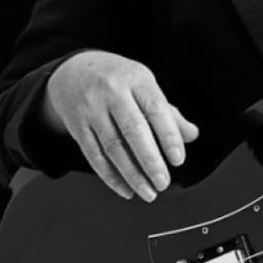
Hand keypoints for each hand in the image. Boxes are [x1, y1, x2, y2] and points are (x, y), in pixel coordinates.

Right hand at [44, 51, 199, 202]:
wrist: (71, 71)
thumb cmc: (115, 78)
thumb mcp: (143, 84)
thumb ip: (168, 111)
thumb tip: (190, 134)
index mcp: (135, 79)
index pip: (155, 109)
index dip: (168, 136)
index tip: (178, 159)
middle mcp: (112, 92)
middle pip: (132, 130)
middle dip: (150, 161)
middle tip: (163, 182)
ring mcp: (91, 109)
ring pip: (112, 147)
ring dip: (132, 174)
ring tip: (148, 191)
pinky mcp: (77, 126)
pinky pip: (94, 155)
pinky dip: (110, 176)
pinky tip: (125, 188)